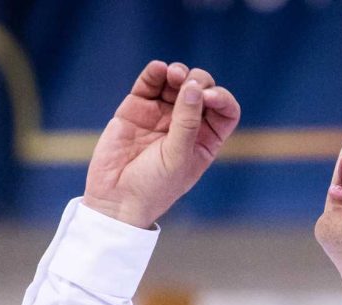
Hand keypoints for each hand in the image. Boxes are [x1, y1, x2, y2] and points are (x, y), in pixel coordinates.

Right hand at [83, 61, 240, 227]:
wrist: (116, 198)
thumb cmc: (154, 186)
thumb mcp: (178, 156)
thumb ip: (187, 121)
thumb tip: (194, 86)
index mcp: (205, 140)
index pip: (224, 111)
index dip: (221, 98)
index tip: (208, 98)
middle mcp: (186, 124)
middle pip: (202, 90)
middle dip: (198, 81)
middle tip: (188, 84)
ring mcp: (161, 114)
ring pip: (176, 82)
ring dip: (179, 73)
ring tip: (173, 75)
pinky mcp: (137, 107)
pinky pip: (150, 82)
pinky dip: (156, 72)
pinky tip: (159, 69)